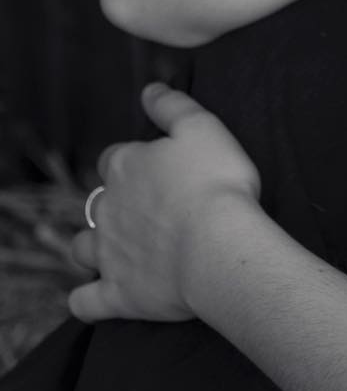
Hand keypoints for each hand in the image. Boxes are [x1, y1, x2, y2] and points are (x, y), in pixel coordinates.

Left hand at [68, 83, 261, 323]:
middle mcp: (109, 208)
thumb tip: (150, 89)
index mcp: (127, 166)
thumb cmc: (218, 182)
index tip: (157, 169)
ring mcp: (109, 254)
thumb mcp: (203, 127)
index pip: (115, 158)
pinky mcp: (117, 294)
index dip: (133, 162)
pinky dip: (86, 300)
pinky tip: (94, 297)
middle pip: (99, 203)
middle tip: (147, 210)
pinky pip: (86, 302)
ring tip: (116, 250)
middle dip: (114, 205)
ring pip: (82, 249)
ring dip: (92, 248)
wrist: (220, 245)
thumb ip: (172, 106)